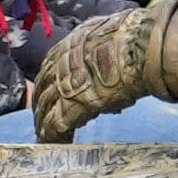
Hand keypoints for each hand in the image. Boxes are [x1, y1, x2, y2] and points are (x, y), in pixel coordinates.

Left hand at [31, 5, 160, 140]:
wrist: (137, 47)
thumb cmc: (134, 38)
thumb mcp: (110, 35)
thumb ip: (104, 49)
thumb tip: (111, 61)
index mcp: (71, 44)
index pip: (51, 65)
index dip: (50, 80)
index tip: (48, 90)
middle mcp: (61, 63)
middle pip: (43, 87)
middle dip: (41, 102)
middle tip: (40, 116)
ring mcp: (64, 85)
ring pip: (45, 107)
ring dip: (44, 122)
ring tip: (44, 135)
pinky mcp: (72, 105)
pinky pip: (56, 124)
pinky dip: (54, 135)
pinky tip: (58, 142)